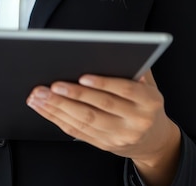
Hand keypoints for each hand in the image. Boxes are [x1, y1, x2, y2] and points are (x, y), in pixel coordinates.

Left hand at [27, 70, 179, 185]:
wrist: (154, 140)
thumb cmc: (145, 103)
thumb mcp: (148, 83)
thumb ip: (132, 67)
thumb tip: (109, 50)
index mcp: (149, 101)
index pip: (125, 90)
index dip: (103, 83)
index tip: (83, 76)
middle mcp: (137, 121)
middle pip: (100, 107)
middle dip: (72, 95)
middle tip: (51, 85)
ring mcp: (120, 136)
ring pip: (85, 121)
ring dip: (59, 108)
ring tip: (40, 96)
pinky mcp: (105, 145)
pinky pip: (79, 132)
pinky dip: (59, 119)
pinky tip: (46, 109)